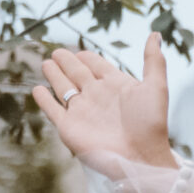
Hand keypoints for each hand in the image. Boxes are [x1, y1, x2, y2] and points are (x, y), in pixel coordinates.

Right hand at [32, 32, 175, 177]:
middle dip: (67, 62)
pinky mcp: (69, 127)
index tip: (80, 51)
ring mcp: (82, 111)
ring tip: (47, 64)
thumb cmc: (151, 125)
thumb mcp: (156, 88)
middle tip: (57, 52)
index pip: (97, 65)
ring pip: (63, 88)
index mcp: (116, 86)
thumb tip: (154, 33)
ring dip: (55, 75)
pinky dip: (43, 99)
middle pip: (77, 74)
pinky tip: (38, 89)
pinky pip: (52, 109)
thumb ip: (154, 61)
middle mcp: (97, 97)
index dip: (88, 57)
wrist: (140, 158)